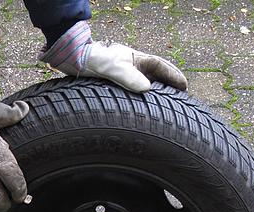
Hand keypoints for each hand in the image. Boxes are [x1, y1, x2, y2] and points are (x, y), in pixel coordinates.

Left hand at [40, 21, 187, 92]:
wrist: (69, 59)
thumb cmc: (89, 60)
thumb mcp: (109, 67)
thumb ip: (127, 76)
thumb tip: (146, 88)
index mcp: (134, 59)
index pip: (160, 66)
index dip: (173, 76)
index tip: (185, 86)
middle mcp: (132, 67)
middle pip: (157, 75)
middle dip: (170, 85)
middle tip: (183, 98)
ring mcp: (124, 75)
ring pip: (147, 84)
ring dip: (158, 93)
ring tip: (169, 106)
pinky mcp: (116, 85)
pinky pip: (135, 92)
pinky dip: (144, 99)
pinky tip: (145, 109)